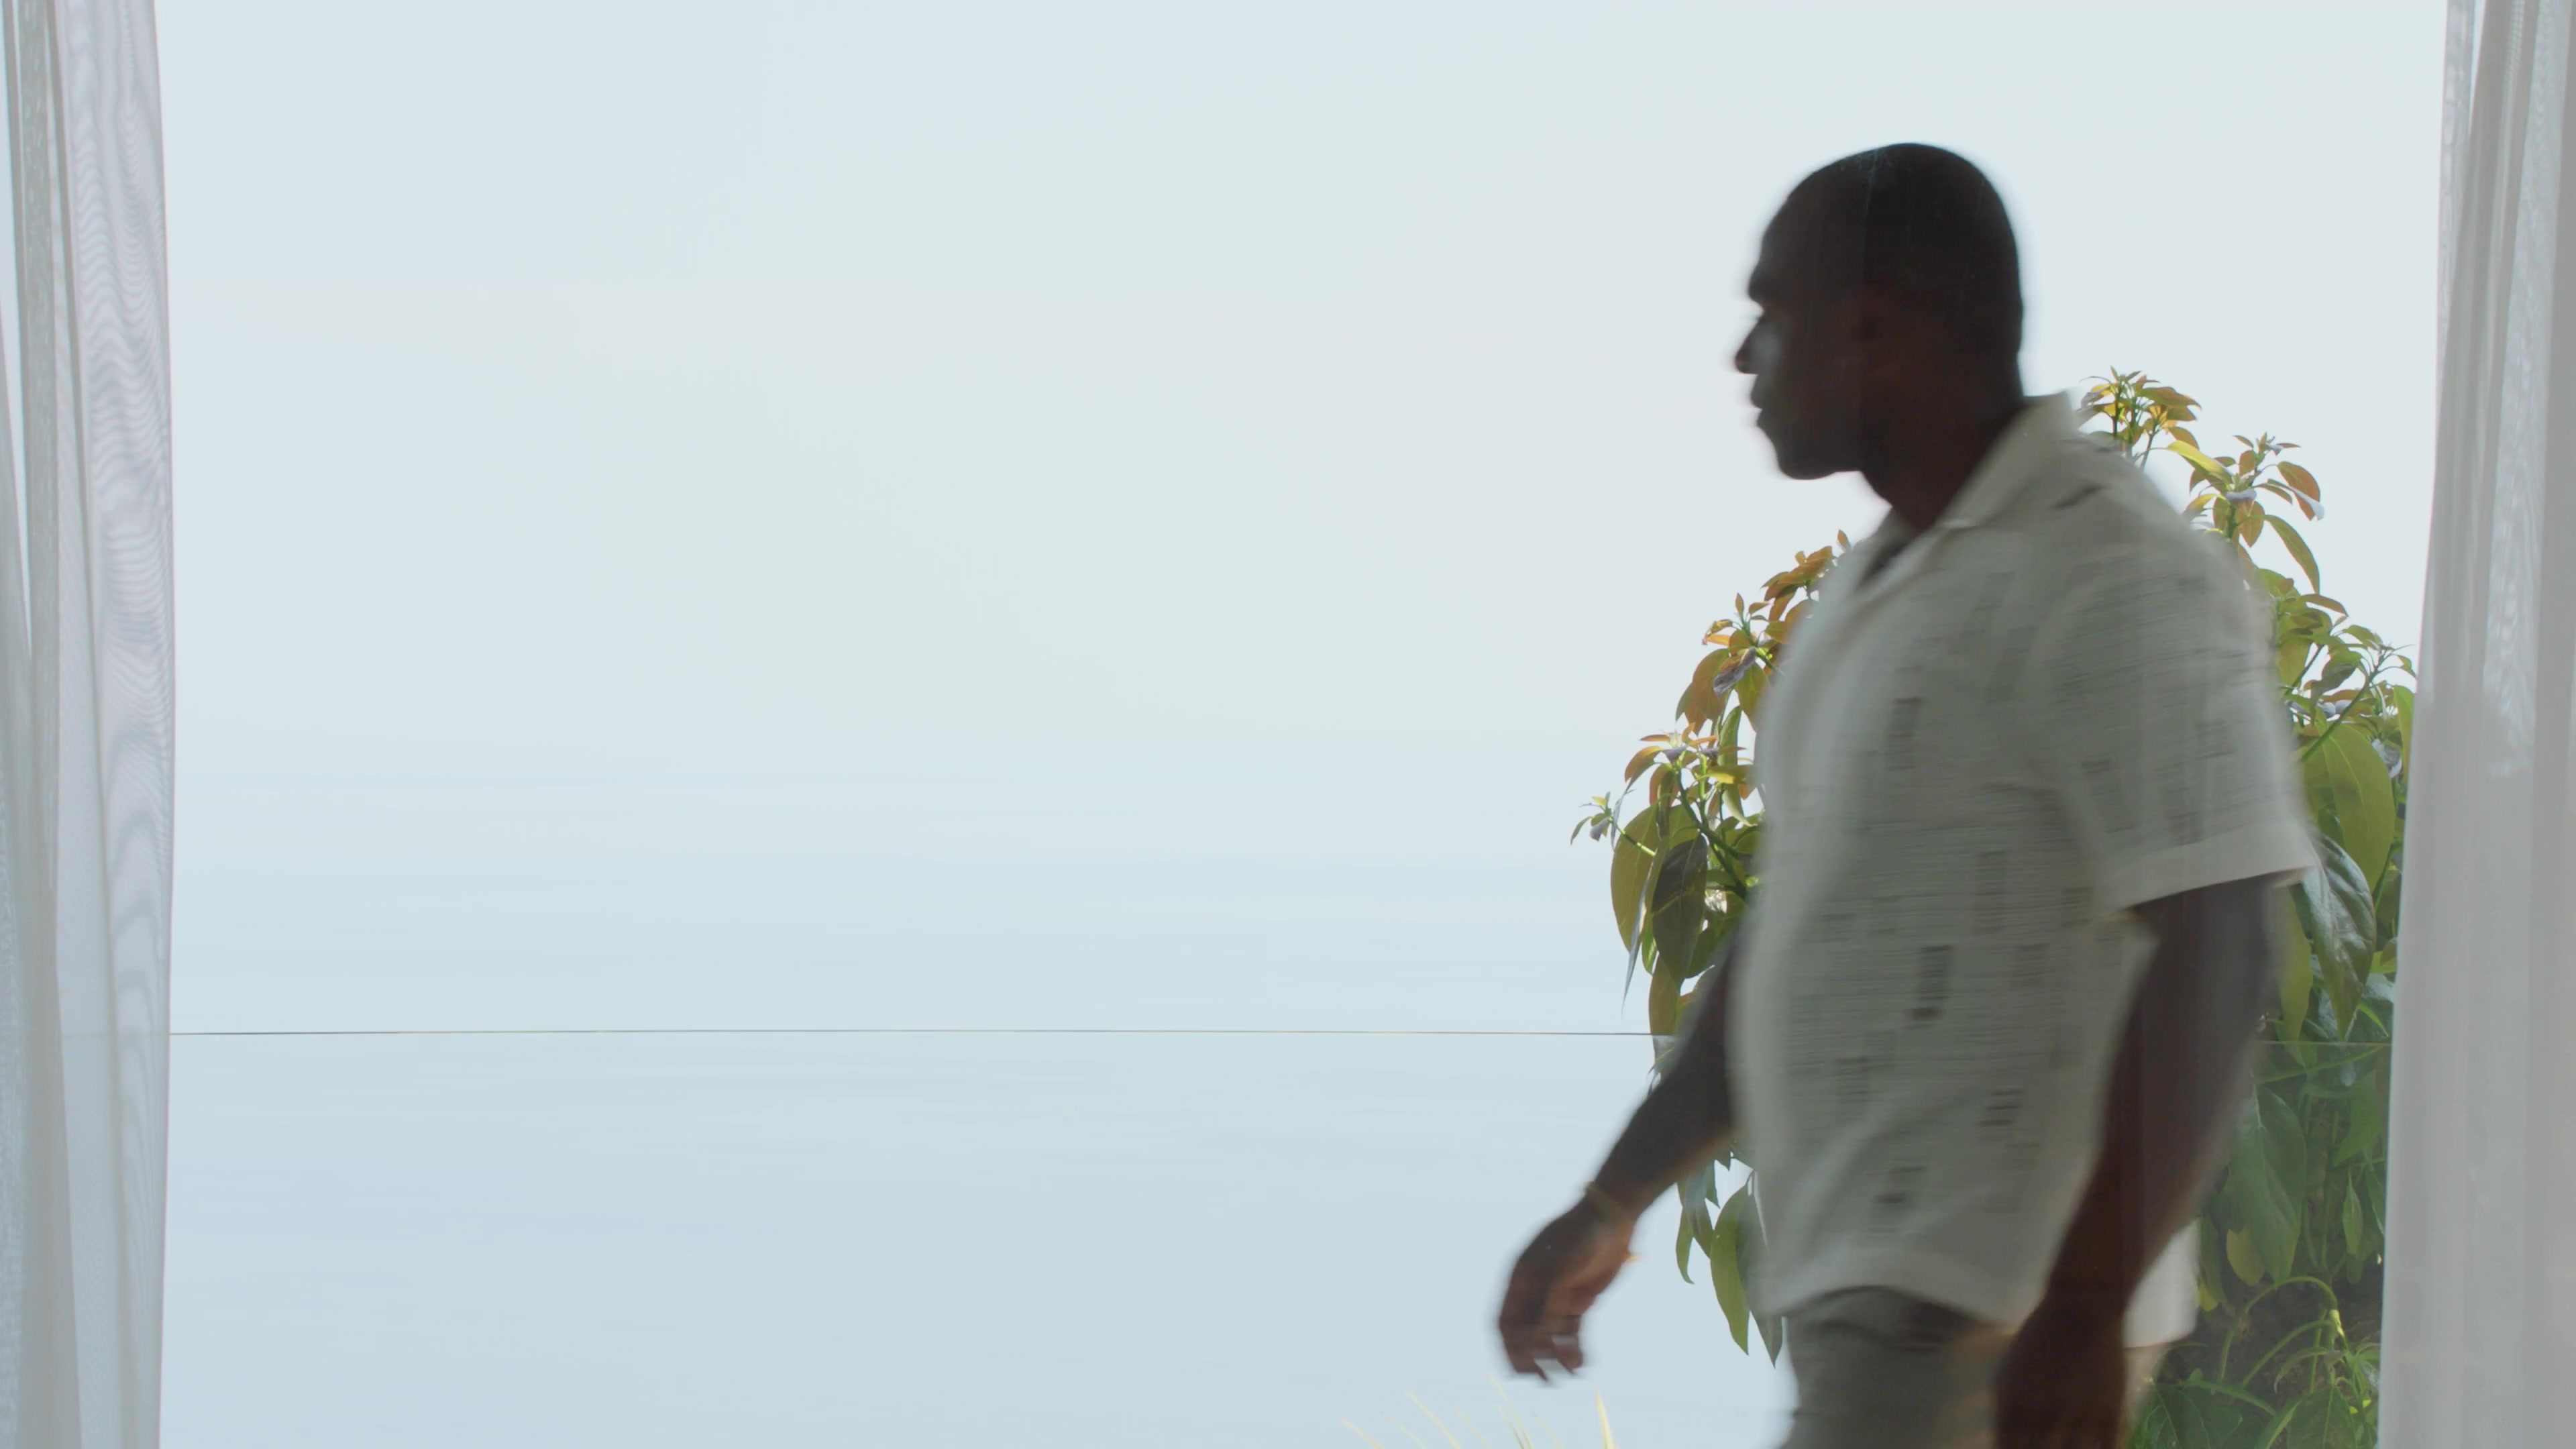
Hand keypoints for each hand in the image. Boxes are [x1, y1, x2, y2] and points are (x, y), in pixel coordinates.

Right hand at [1496, 1197, 1635, 1378]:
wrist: (1612, 1217)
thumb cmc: (1580, 1237)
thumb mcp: (1562, 1271)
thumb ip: (1549, 1306)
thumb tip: (1536, 1344)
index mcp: (1520, 1280)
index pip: (1505, 1321)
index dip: (1509, 1348)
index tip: (1518, 1372)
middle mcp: (1535, 1291)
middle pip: (1526, 1334)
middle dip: (1533, 1359)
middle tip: (1544, 1381)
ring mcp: (1557, 1296)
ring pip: (1551, 1336)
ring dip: (1557, 1357)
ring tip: (1570, 1375)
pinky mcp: (1580, 1300)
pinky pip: (1573, 1331)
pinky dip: (1575, 1348)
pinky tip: (1582, 1363)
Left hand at [1994, 1289, 2129, 1448]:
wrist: (2082, 1309)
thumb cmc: (2038, 1340)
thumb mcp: (2008, 1372)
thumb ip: (2004, 1412)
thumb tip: (2004, 1444)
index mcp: (2014, 1406)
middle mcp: (2045, 1416)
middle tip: (2047, 1444)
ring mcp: (2080, 1418)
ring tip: (2065, 1444)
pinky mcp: (2111, 1415)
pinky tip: (2094, 1448)